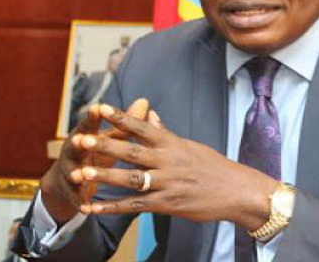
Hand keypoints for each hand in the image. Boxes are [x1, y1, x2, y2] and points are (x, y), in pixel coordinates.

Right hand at [39, 99, 148, 224]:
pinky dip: (80, 201)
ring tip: (78, 175)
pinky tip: (85, 207)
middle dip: (79, 143)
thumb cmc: (96, 151)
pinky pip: (76, 197)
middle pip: (76, 146)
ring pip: (73, 172)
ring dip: (76, 174)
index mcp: (84, 136)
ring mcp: (70, 171)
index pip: (89, 124)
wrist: (68, 179)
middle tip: (81, 139)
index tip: (98, 107)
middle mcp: (74, 152)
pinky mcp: (71, 192)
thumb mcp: (110, 137)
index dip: (93, 116)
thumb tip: (144, 101)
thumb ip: (125, 123)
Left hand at [73, 106, 279, 230]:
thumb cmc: (213, 167)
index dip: (120, 118)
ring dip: (104, 177)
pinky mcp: (167, 204)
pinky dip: (112, 209)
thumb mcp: (189, 145)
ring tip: (80, 174)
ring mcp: (167, 184)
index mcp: (172, 143)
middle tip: (81, 139)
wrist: (237, 191)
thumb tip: (149, 114)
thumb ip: (165, 132)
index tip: (100, 108)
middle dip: (105, 145)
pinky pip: (135, 207)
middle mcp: (168, 161)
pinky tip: (92, 209)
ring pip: (131, 180)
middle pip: (132, 151)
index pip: (142, 127)